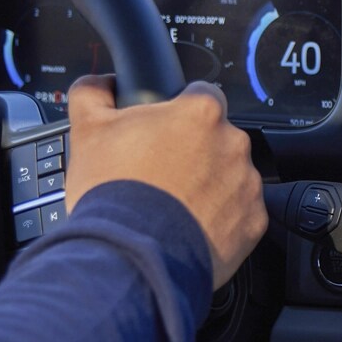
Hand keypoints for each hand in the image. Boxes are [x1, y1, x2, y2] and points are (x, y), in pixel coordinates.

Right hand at [65, 76, 266, 288]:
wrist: (131, 256)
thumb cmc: (113, 193)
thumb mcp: (87, 131)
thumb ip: (94, 94)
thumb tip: (99, 84)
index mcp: (200, 113)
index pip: (201, 94)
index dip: (180, 111)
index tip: (165, 131)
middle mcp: (233, 143)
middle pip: (218, 137)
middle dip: (195, 151)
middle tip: (163, 173)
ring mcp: (248, 183)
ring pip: (231, 175)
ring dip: (210, 184)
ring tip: (175, 204)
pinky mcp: (254, 221)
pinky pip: (241, 212)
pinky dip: (222, 217)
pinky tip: (191, 225)